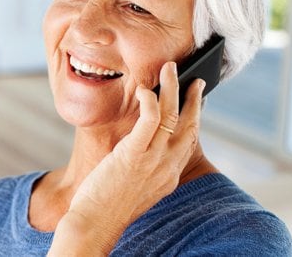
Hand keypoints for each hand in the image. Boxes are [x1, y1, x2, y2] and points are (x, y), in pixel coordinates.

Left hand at [47, 62, 206, 255]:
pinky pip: (149, 121)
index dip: (194, 119)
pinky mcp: (133, 155)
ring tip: (169, 69)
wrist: (96, 223)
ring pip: (170, 116)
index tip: (196, 103)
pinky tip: (145, 90)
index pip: (189, 142)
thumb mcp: (137, 186)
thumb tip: (140, 146)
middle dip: (193, 99)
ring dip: (172, 88)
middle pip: (188, 126)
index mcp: (169, 176)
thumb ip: (145, 167)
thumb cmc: (108, 206)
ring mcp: (152, 161)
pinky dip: (150, 101)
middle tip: (196, 80)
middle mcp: (167, 167)